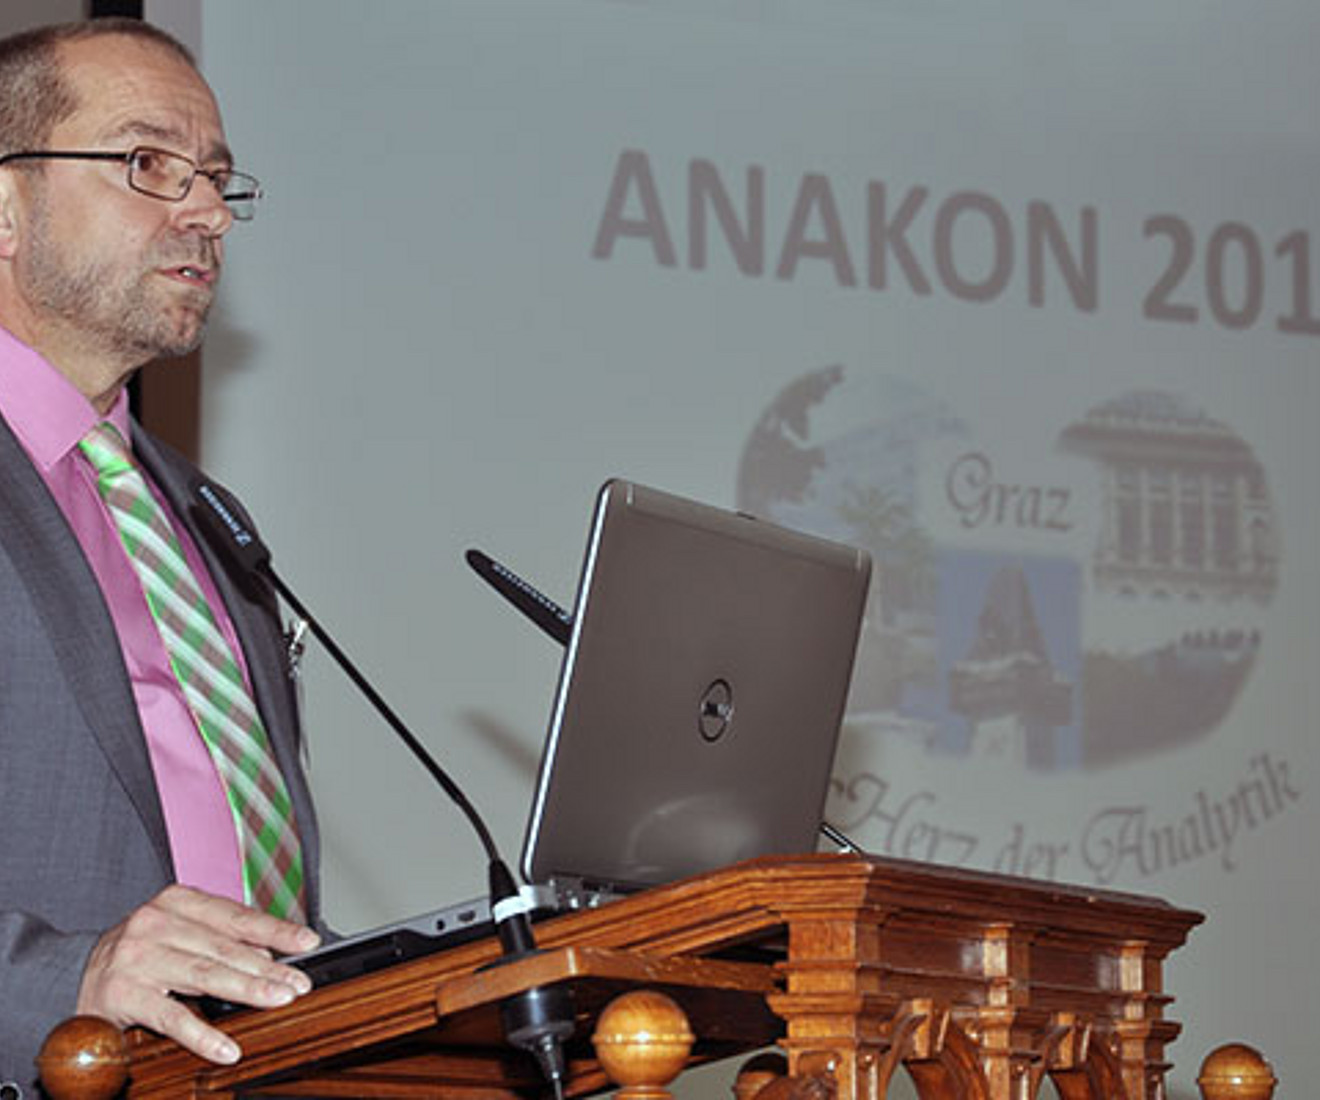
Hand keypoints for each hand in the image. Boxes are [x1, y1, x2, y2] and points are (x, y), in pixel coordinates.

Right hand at [76, 884, 320, 1064]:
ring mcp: (136, 957)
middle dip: (268, 967)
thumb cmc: (143, 954)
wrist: (75, 975)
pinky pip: (171, 1018)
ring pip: (204, 975)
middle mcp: (155, 922)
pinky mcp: (122, 995)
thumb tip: (275, 955)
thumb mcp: (181, 934)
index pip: (235, 916)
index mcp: (176, 901)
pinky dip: (202, 1035)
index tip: (308, 943)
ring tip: (278, 1001)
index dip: (275, 930)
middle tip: (299, 984)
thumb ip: (222, 938)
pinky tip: (227, 1048)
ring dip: (247, 990)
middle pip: (224, 947)